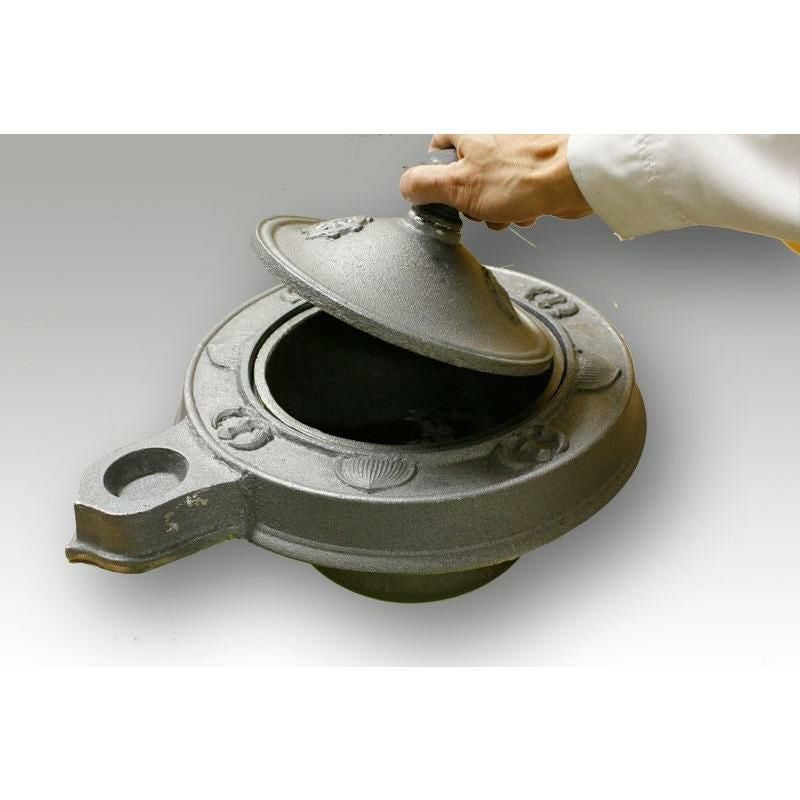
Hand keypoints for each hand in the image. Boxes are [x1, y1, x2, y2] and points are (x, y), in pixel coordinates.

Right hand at [399, 134, 592, 229]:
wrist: (575, 177)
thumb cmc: (525, 175)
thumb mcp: (458, 186)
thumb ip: (424, 185)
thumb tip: (406, 187)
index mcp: (468, 133)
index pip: (436, 148)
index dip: (435, 174)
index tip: (441, 193)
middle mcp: (491, 135)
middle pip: (466, 176)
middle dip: (472, 201)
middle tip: (479, 207)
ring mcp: (515, 150)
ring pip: (492, 188)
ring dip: (497, 209)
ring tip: (508, 210)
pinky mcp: (536, 166)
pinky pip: (517, 191)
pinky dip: (519, 205)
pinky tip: (526, 209)